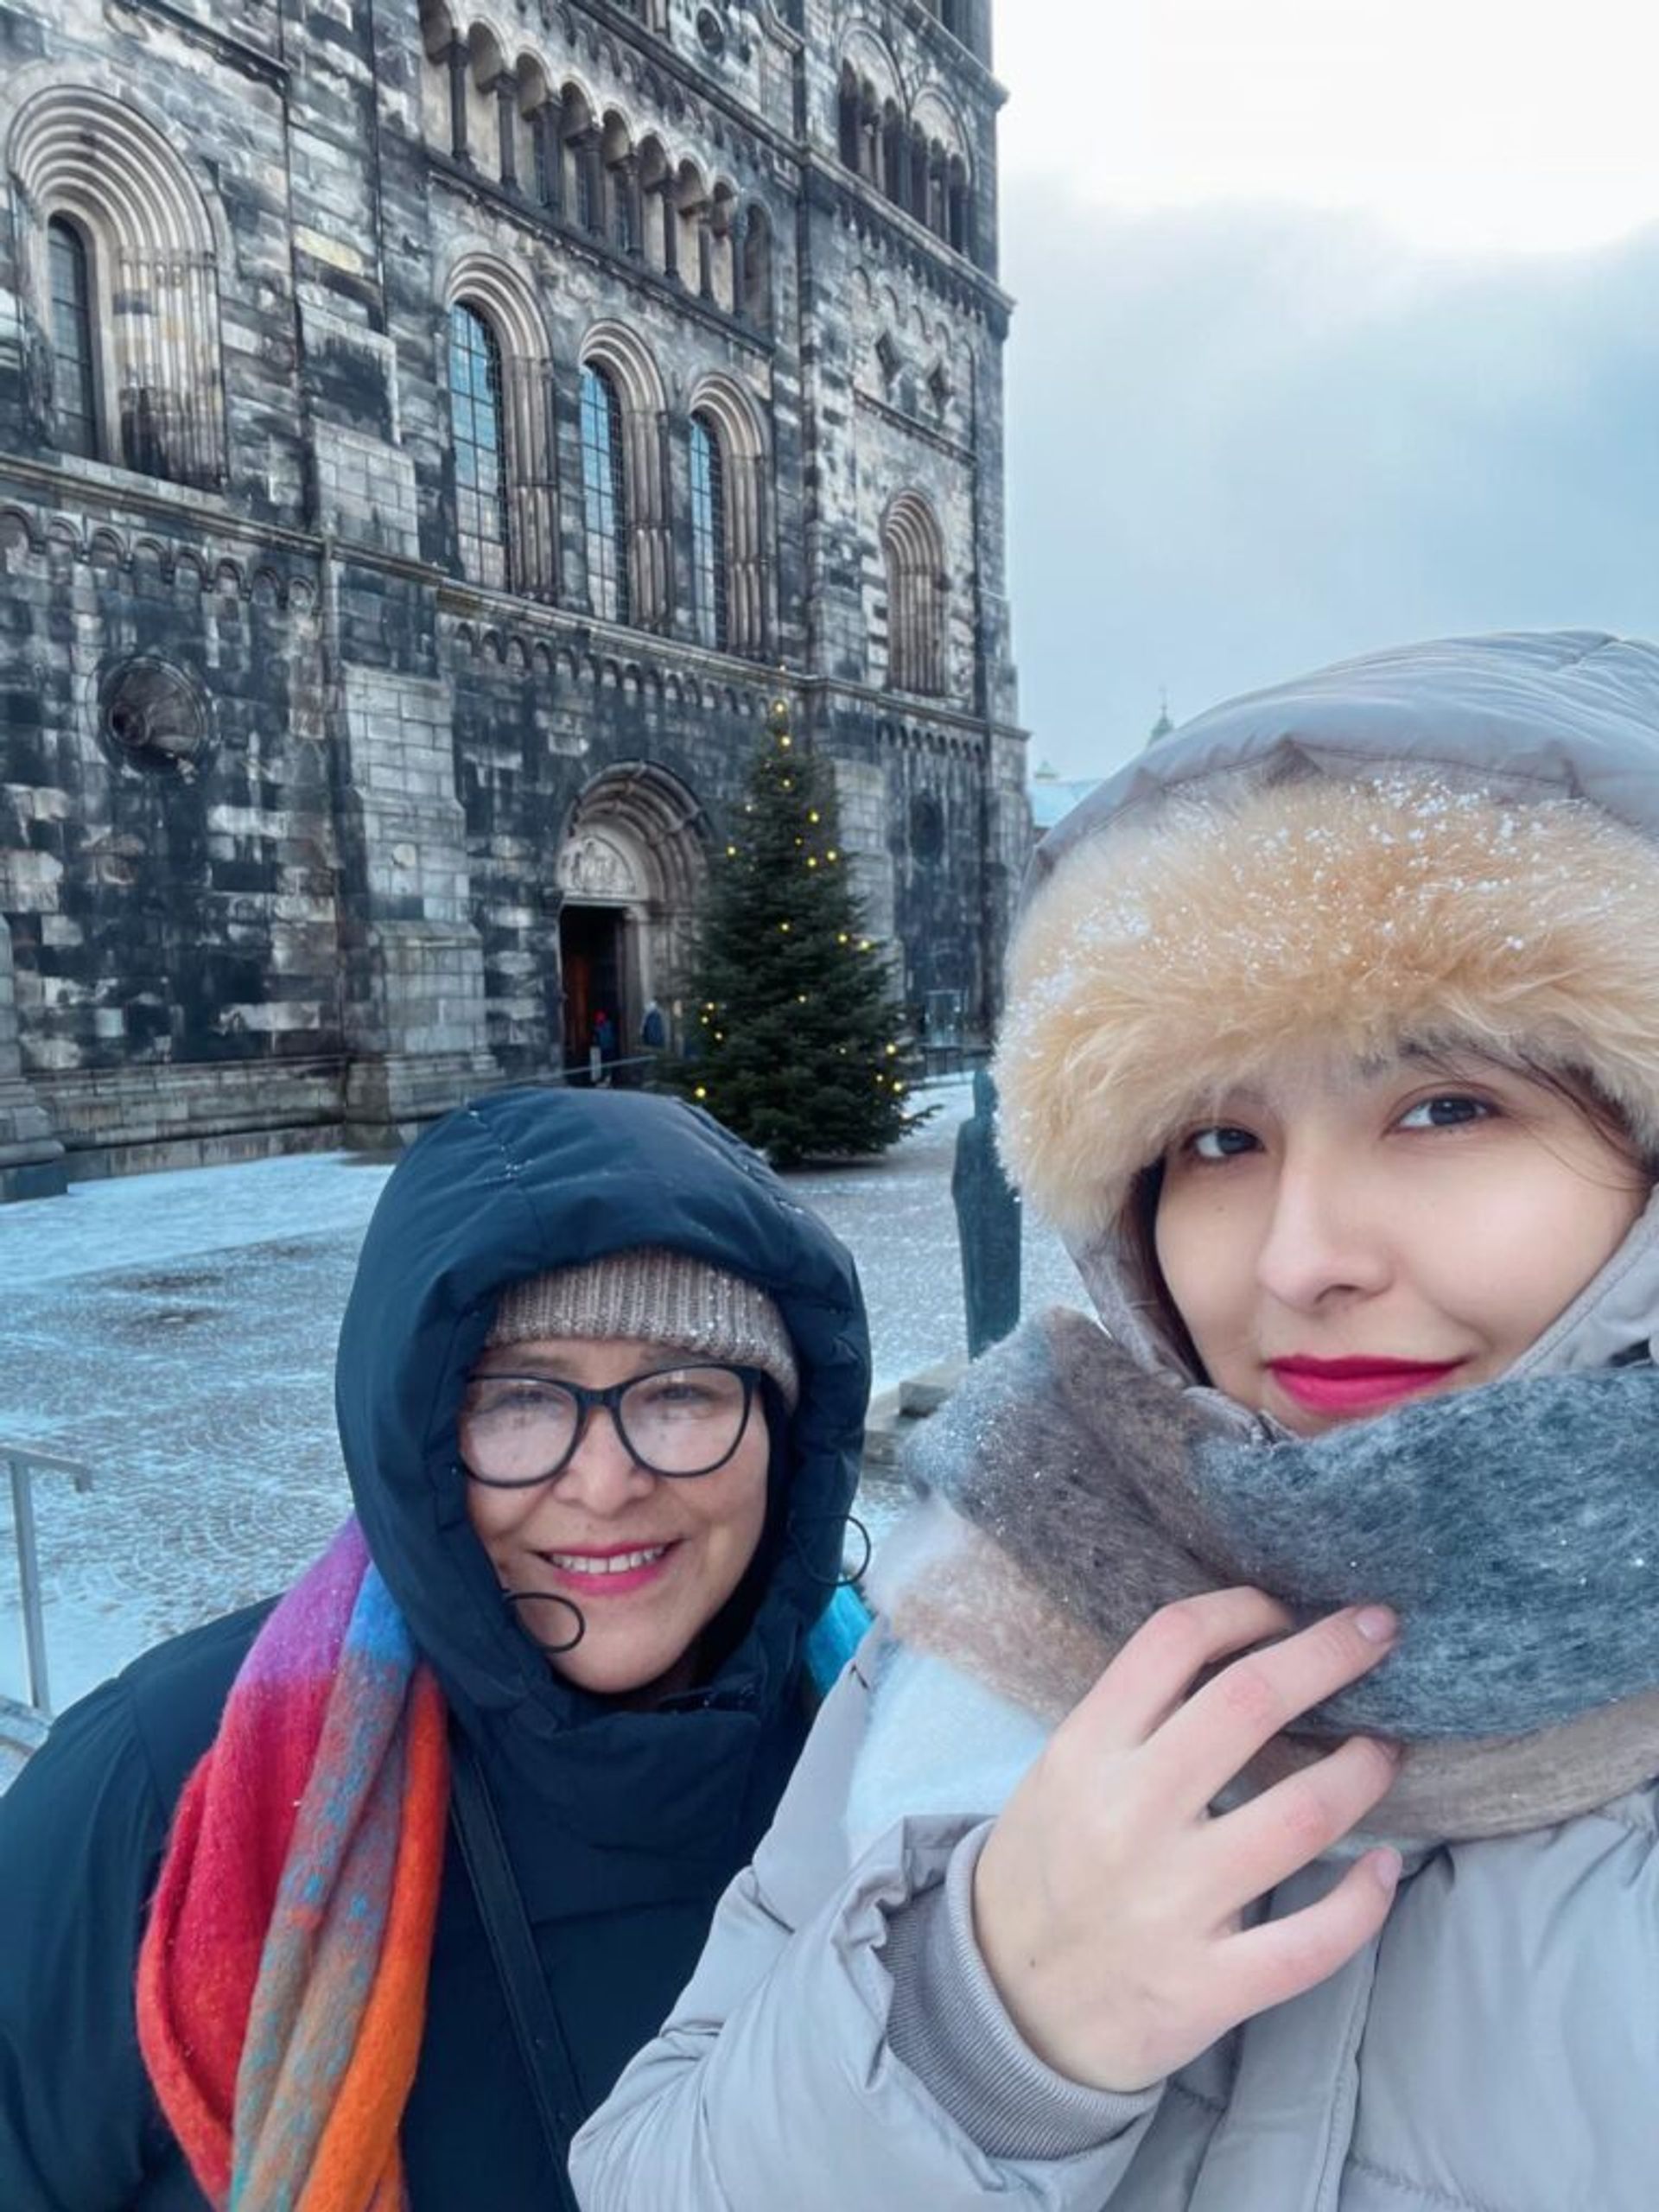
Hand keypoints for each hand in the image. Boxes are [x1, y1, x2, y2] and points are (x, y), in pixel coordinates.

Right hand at [971, 1588, 1401, 2093]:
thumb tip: (1247, 1653)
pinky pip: (1312, 1943)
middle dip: (1329, 1653)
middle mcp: (1128, 1816)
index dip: (1244, 1609)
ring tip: (1383, 1751)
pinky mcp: (1207, 1986)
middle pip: (1249, 1702)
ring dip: (1361, 1772)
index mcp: (1087, 1751)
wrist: (1006, 2005)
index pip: (1173, 1640)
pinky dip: (1365, 1901)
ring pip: (1299, 1816)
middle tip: (1378, 1630)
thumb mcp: (1065, 1773)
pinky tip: (1384, 1869)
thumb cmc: (1049, 1868)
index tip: (1285, 1610)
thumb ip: (1136, 1719)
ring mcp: (1170, 1904)